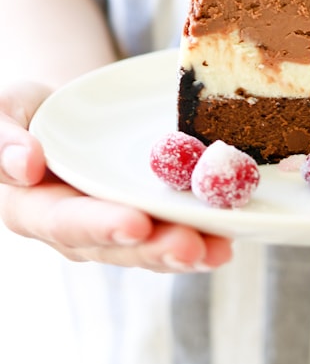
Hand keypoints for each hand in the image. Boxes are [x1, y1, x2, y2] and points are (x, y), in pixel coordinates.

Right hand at [0, 82, 232, 271]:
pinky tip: (232, 234)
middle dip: (157, 249)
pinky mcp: (145, 221)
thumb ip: (5, 138)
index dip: (101, 226)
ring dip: (188, 251)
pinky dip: (203, 235)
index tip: (136, 224)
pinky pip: (172, 231)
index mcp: (33, 209)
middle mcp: (75, 231)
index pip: (66, 223)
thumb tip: (26, 166)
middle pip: (117, 247)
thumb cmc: (30, 114)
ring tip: (222, 249)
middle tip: (193, 245)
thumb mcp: (8, 111)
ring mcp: (113, 229)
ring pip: (150, 249)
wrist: (64, 117)